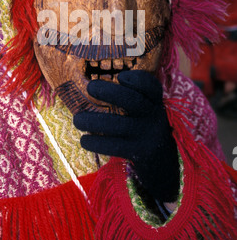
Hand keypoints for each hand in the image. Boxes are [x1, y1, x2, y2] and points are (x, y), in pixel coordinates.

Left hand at [73, 70, 179, 202]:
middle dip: (110, 92)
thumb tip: (92, 84)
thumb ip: (129, 96)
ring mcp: (148, 135)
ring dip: (94, 121)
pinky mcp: (140, 153)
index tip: (120, 76)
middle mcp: (154, 116)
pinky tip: (84, 140)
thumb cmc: (143, 127)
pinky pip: (115, 146)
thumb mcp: (145, 109)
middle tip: (90, 87)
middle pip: (133, 100)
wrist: (161, 163)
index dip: (136, 79)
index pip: (151, 86)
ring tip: (77, 120)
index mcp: (155, 101)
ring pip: (120, 125)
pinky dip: (96, 143)